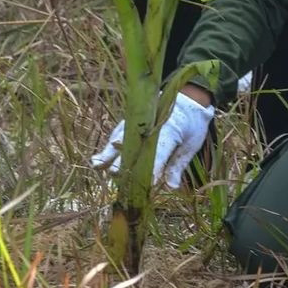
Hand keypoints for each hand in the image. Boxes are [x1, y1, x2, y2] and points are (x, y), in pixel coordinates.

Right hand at [91, 92, 214, 188]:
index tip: (150, 182)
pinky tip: (97, 161)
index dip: (155, 167)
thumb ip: (178, 165)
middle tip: (115, 173)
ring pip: (120, 138)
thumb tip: (172, 187)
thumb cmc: (190, 126)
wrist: (184, 100)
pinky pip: (115, 136)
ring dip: (109, 154)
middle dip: (125, 159)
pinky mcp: (129, 125)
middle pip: (135, 144)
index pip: (161, 150)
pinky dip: (107, 149)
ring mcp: (137, 123)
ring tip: (97, 165)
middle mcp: (149, 126)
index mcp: (170, 130)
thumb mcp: (191, 145)